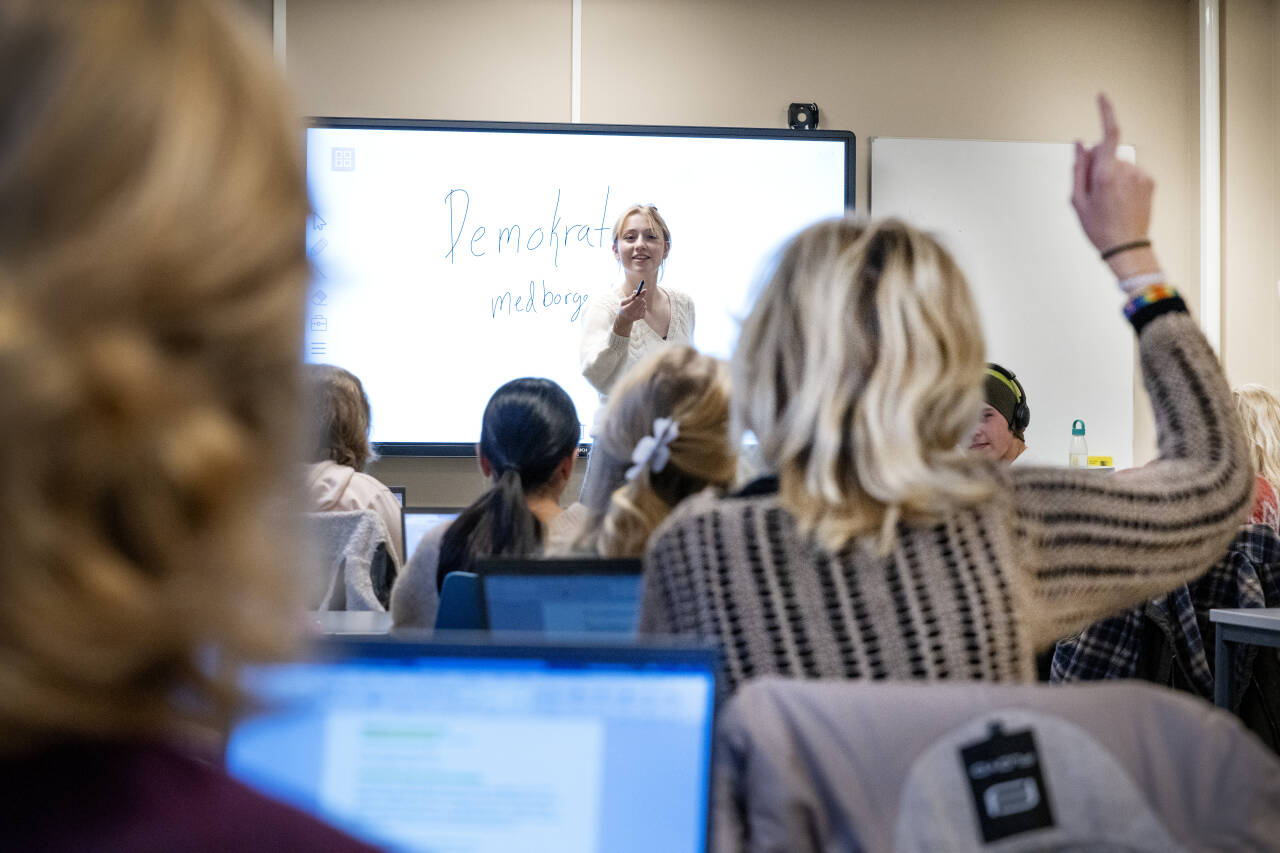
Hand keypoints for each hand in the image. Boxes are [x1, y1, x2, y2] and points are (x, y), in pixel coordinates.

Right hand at [615, 290, 647, 331]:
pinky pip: (644, 307)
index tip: (645, 290)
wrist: (625, 320)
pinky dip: (642, 305)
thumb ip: (629, 298)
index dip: (640, 295)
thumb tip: (636, 293)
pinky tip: (637, 308)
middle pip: (641, 301)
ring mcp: (638, 316)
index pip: (635, 301)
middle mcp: (633, 313)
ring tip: (635, 303)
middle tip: (638, 294)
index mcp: (627, 310)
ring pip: (644, 304)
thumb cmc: (623, 308)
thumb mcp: (623, 302)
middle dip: (640, 296)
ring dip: (641, 301)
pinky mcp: (642, 316)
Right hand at [1070, 94, 1154, 255]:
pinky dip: (1124, 181)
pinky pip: (1132, 172)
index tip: (1102, 97)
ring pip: (1120, 163)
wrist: (1127, 247)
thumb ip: (1078, 167)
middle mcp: (1126, 171)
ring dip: (1112, 175)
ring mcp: (1141, 175)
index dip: (1106, 112)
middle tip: (1094, 193)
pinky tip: (1121, 200)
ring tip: (1110, 201)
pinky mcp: (1150, 181)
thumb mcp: (1077, 200)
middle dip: (1098, 164)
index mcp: (1106, 175)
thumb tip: (1080, 143)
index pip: (1109, 134)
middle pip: (1108, 153)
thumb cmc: (1098, 227)